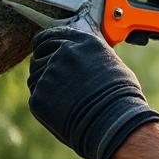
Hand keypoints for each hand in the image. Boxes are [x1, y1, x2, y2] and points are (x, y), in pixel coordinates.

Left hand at [26, 26, 158, 158]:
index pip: (54, 34)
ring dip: (44, 84)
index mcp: (85, 42)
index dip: (46, 43)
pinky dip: (46, 103)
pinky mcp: (40, 95)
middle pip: (40, 53)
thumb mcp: (113, 67)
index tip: (43, 49)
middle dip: (43, 62)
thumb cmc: (122, 100)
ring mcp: (50, 73)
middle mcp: (65, 52)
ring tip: (63, 100)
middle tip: (51, 78)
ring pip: (36, 75)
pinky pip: (36, 95)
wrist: (115, 123)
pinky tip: (62, 111)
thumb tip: (85, 62)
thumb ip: (92, 58)